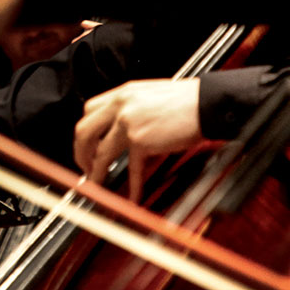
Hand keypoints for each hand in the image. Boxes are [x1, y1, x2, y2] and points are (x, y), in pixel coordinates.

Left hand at [74, 78, 201, 200]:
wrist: (209, 103)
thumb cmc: (189, 101)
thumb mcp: (152, 96)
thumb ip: (133, 109)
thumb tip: (122, 131)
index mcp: (123, 93)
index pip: (90, 110)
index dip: (86, 130)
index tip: (87, 143)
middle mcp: (121, 105)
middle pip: (84, 130)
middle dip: (80, 151)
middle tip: (84, 166)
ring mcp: (128, 123)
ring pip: (100, 152)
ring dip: (95, 171)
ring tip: (96, 184)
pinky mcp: (141, 140)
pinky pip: (131, 168)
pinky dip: (132, 186)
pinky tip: (132, 197)